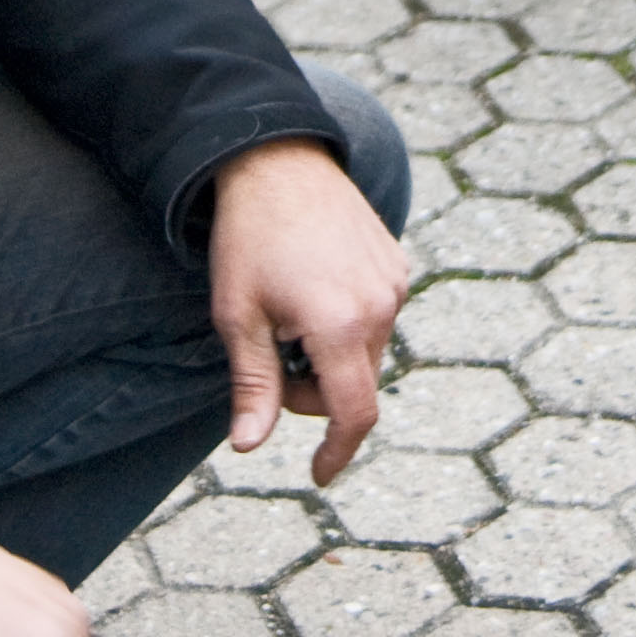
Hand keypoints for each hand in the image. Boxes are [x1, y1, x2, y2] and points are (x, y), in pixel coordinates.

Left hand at [210, 138, 406, 485]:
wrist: (278, 161)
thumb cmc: (248, 240)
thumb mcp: (237, 316)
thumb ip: (252, 385)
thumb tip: (248, 446)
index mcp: (340, 325)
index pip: (353, 413)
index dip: (337, 451)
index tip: (319, 475)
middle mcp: (381, 307)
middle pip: (355, 385)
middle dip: (314, 390)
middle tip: (271, 352)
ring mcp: (394, 284)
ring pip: (367, 353)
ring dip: (331, 355)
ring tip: (291, 311)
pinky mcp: (398, 265)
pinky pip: (378, 317)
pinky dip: (348, 324)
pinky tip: (315, 286)